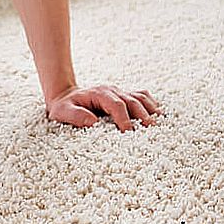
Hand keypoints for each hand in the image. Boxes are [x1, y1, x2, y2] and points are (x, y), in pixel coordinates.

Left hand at [46, 84, 160, 131]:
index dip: (124, 118)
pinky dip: (151, 104)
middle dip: (143, 115)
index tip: (129, 132)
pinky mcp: (124, 96)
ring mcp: (119, 92)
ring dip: (151, 109)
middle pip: (133, 100)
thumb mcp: (62, 112)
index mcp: (99, 94)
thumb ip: (75, 116)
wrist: (65, 95)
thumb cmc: (64, 107)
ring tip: (160, 123)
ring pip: (140, 96)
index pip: (117, 105)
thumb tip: (93, 121)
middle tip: (151, 130)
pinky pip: (141, 96)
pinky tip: (159, 114)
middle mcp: (112, 91)